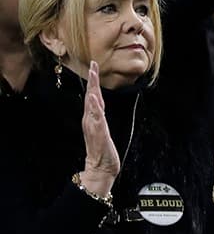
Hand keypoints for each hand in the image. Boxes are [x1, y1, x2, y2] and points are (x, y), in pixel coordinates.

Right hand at [79, 61, 118, 198]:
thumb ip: (99, 117)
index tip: (93, 66)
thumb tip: (98, 106)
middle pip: (91, 96)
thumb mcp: (102, 129)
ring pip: (92, 105)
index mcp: (93, 118)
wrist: (101, 168)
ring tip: (92, 75)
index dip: (93, 81)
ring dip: (92, 90)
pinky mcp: (98, 133)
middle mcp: (91, 120)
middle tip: (92, 64)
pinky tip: (93, 99)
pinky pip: (96, 118)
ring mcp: (94, 126)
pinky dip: (94, 108)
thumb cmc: (102, 150)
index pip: (93, 96)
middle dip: (92, 80)